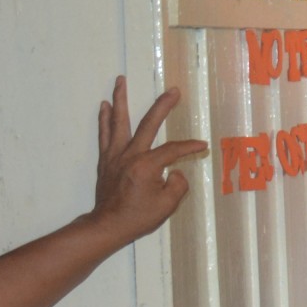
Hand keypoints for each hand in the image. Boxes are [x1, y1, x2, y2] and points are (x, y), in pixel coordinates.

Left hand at [86, 75, 206, 243]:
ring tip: (120, 80)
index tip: (202, 146)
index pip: (172, 150)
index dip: (189, 147)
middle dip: (163, 106)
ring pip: (118, 121)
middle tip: (173, 90)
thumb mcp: (167, 206)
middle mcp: (130, 155)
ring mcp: (115, 155)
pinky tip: (104, 106)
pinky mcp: (106, 159)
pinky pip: (105, 134)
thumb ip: (176, 185)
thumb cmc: (138, 217)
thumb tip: (174, 172)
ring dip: (120, 99)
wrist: (108, 225)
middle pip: (148, 124)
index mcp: (147, 166)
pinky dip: (104, 118)